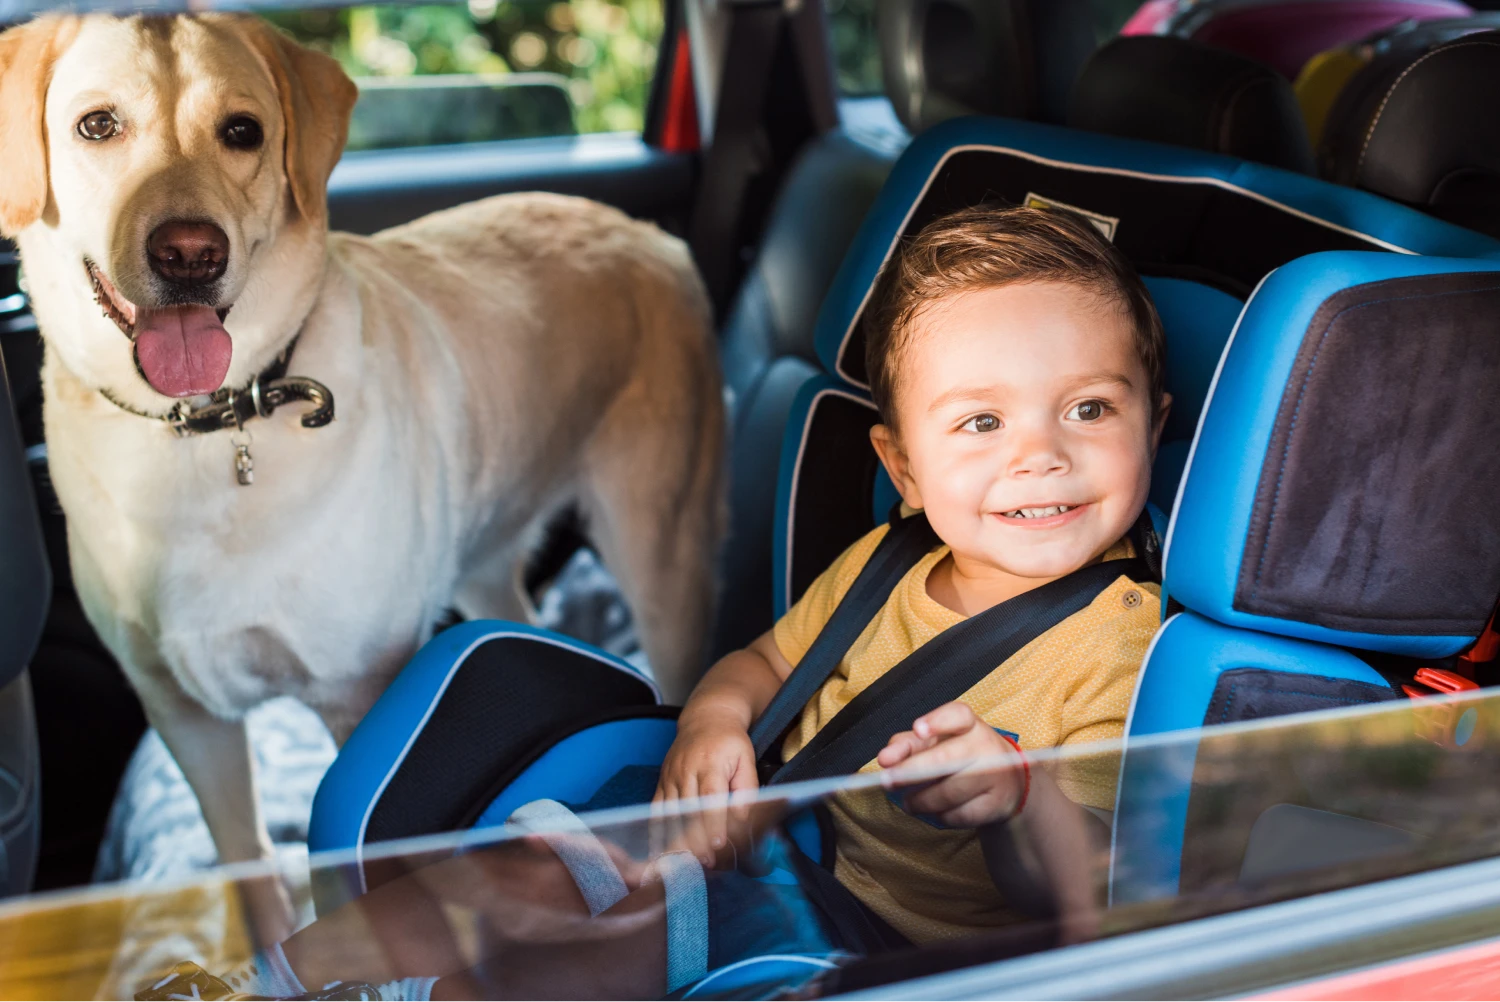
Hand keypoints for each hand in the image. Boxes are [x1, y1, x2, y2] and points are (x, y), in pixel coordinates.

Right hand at [653, 707, 758, 866]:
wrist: (706, 718)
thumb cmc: (730, 741)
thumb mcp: (746, 758)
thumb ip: (746, 788)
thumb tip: (741, 817)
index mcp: (710, 765)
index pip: (711, 798)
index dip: (714, 823)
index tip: (718, 844)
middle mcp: (687, 771)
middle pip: (689, 810)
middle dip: (696, 839)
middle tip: (704, 863)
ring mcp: (671, 776)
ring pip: (671, 813)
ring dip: (676, 839)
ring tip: (682, 863)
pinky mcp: (662, 781)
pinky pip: (656, 808)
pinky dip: (656, 830)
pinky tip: (658, 849)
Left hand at [876, 701, 1024, 827]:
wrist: (1005, 784)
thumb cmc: (959, 757)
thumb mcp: (935, 742)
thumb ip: (907, 744)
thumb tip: (886, 758)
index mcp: (969, 724)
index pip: (957, 715)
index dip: (937, 721)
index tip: (918, 730)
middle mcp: (985, 745)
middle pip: (947, 758)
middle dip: (912, 770)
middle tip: (887, 780)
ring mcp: (994, 776)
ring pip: (949, 792)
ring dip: (921, 800)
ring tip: (909, 802)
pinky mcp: (995, 805)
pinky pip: (959, 815)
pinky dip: (940, 815)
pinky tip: (936, 810)